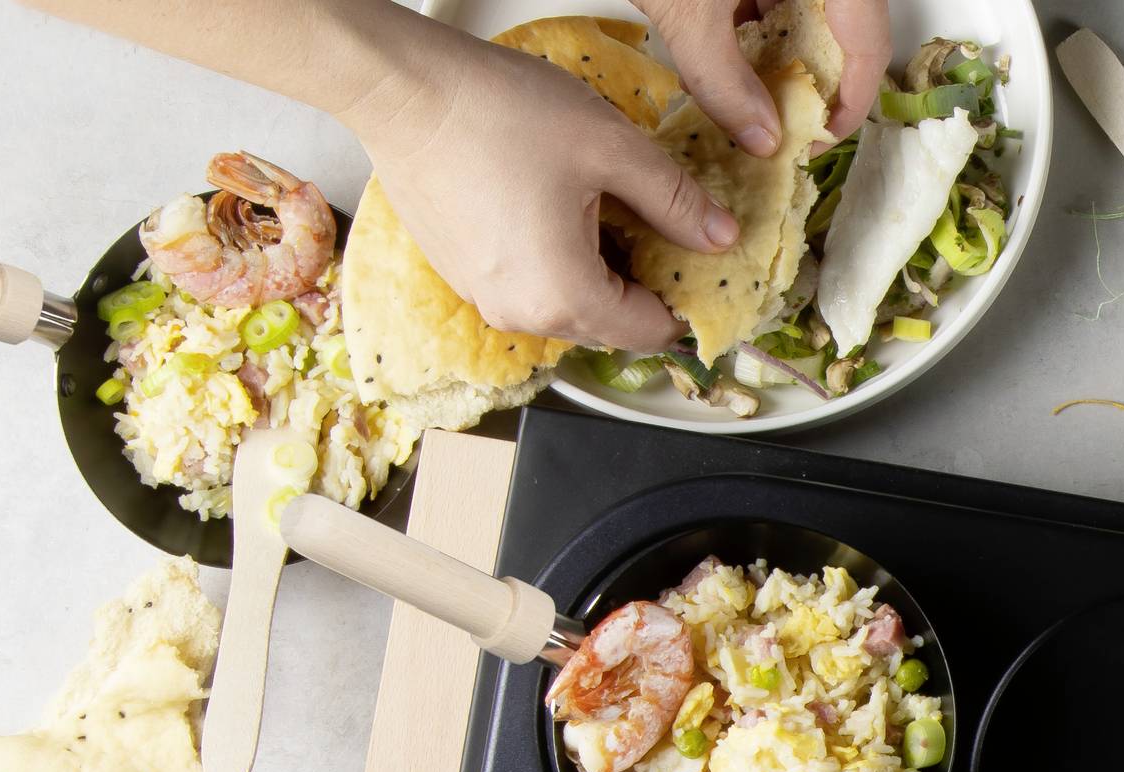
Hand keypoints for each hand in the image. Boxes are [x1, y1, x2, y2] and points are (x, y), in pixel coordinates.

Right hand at [350, 27, 740, 349]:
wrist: (404, 89)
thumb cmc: (498, 113)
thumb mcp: (612, 148)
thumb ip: (676, 201)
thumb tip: (719, 236)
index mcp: (564, 298)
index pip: (648, 330)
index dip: (685, 301)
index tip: (701, 270)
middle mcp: (520, 314)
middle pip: (608, 322)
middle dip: (642, 283)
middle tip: (664, 227)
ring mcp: (484, 297)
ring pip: (567, 304)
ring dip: (599, 269)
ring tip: (610, 209)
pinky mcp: (462, 273)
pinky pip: (529, 284)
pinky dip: (556, 259)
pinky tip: (561, 207)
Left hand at [639, 0, 894, 149]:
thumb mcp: (688, 10)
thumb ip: (723, 79)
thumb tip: (760, 137)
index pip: (866, 40)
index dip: (850, 101)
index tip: (821, 138)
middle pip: (846, 23)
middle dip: (815, 76)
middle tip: (787, 121)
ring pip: (814, 4)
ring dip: (786, 48)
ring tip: (751, 88)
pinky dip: (763, 14)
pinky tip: (731, 42)